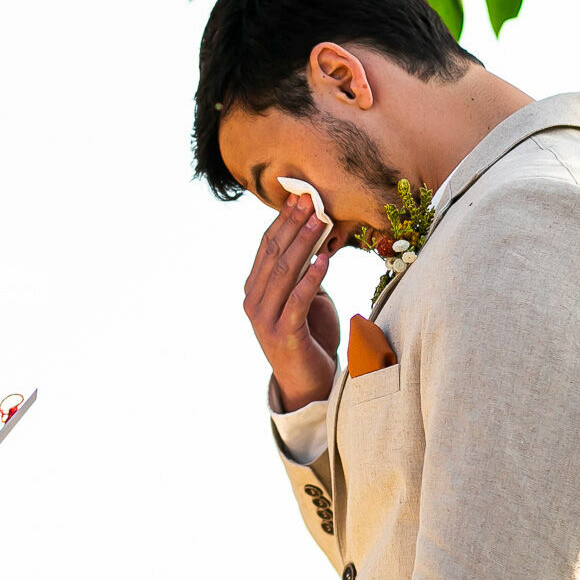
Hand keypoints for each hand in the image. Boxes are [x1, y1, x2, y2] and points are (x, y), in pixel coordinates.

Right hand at [244, 194, 340, 409]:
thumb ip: (303, 274)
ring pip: (284, 271)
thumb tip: (318, 239)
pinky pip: (298, 298)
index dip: (283, 219)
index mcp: (255, 289)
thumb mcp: (305, 299)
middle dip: (293, 224)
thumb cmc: (310, 337)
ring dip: (305, 243)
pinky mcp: (283, 333)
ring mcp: (265, 318)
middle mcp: (253, 300)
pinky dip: (312, 277)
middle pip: (273, 253)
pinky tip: (325, 259)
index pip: (267, 246)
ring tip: (322, 221)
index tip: (301, 196)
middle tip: (311, 199)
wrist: (308, 383)